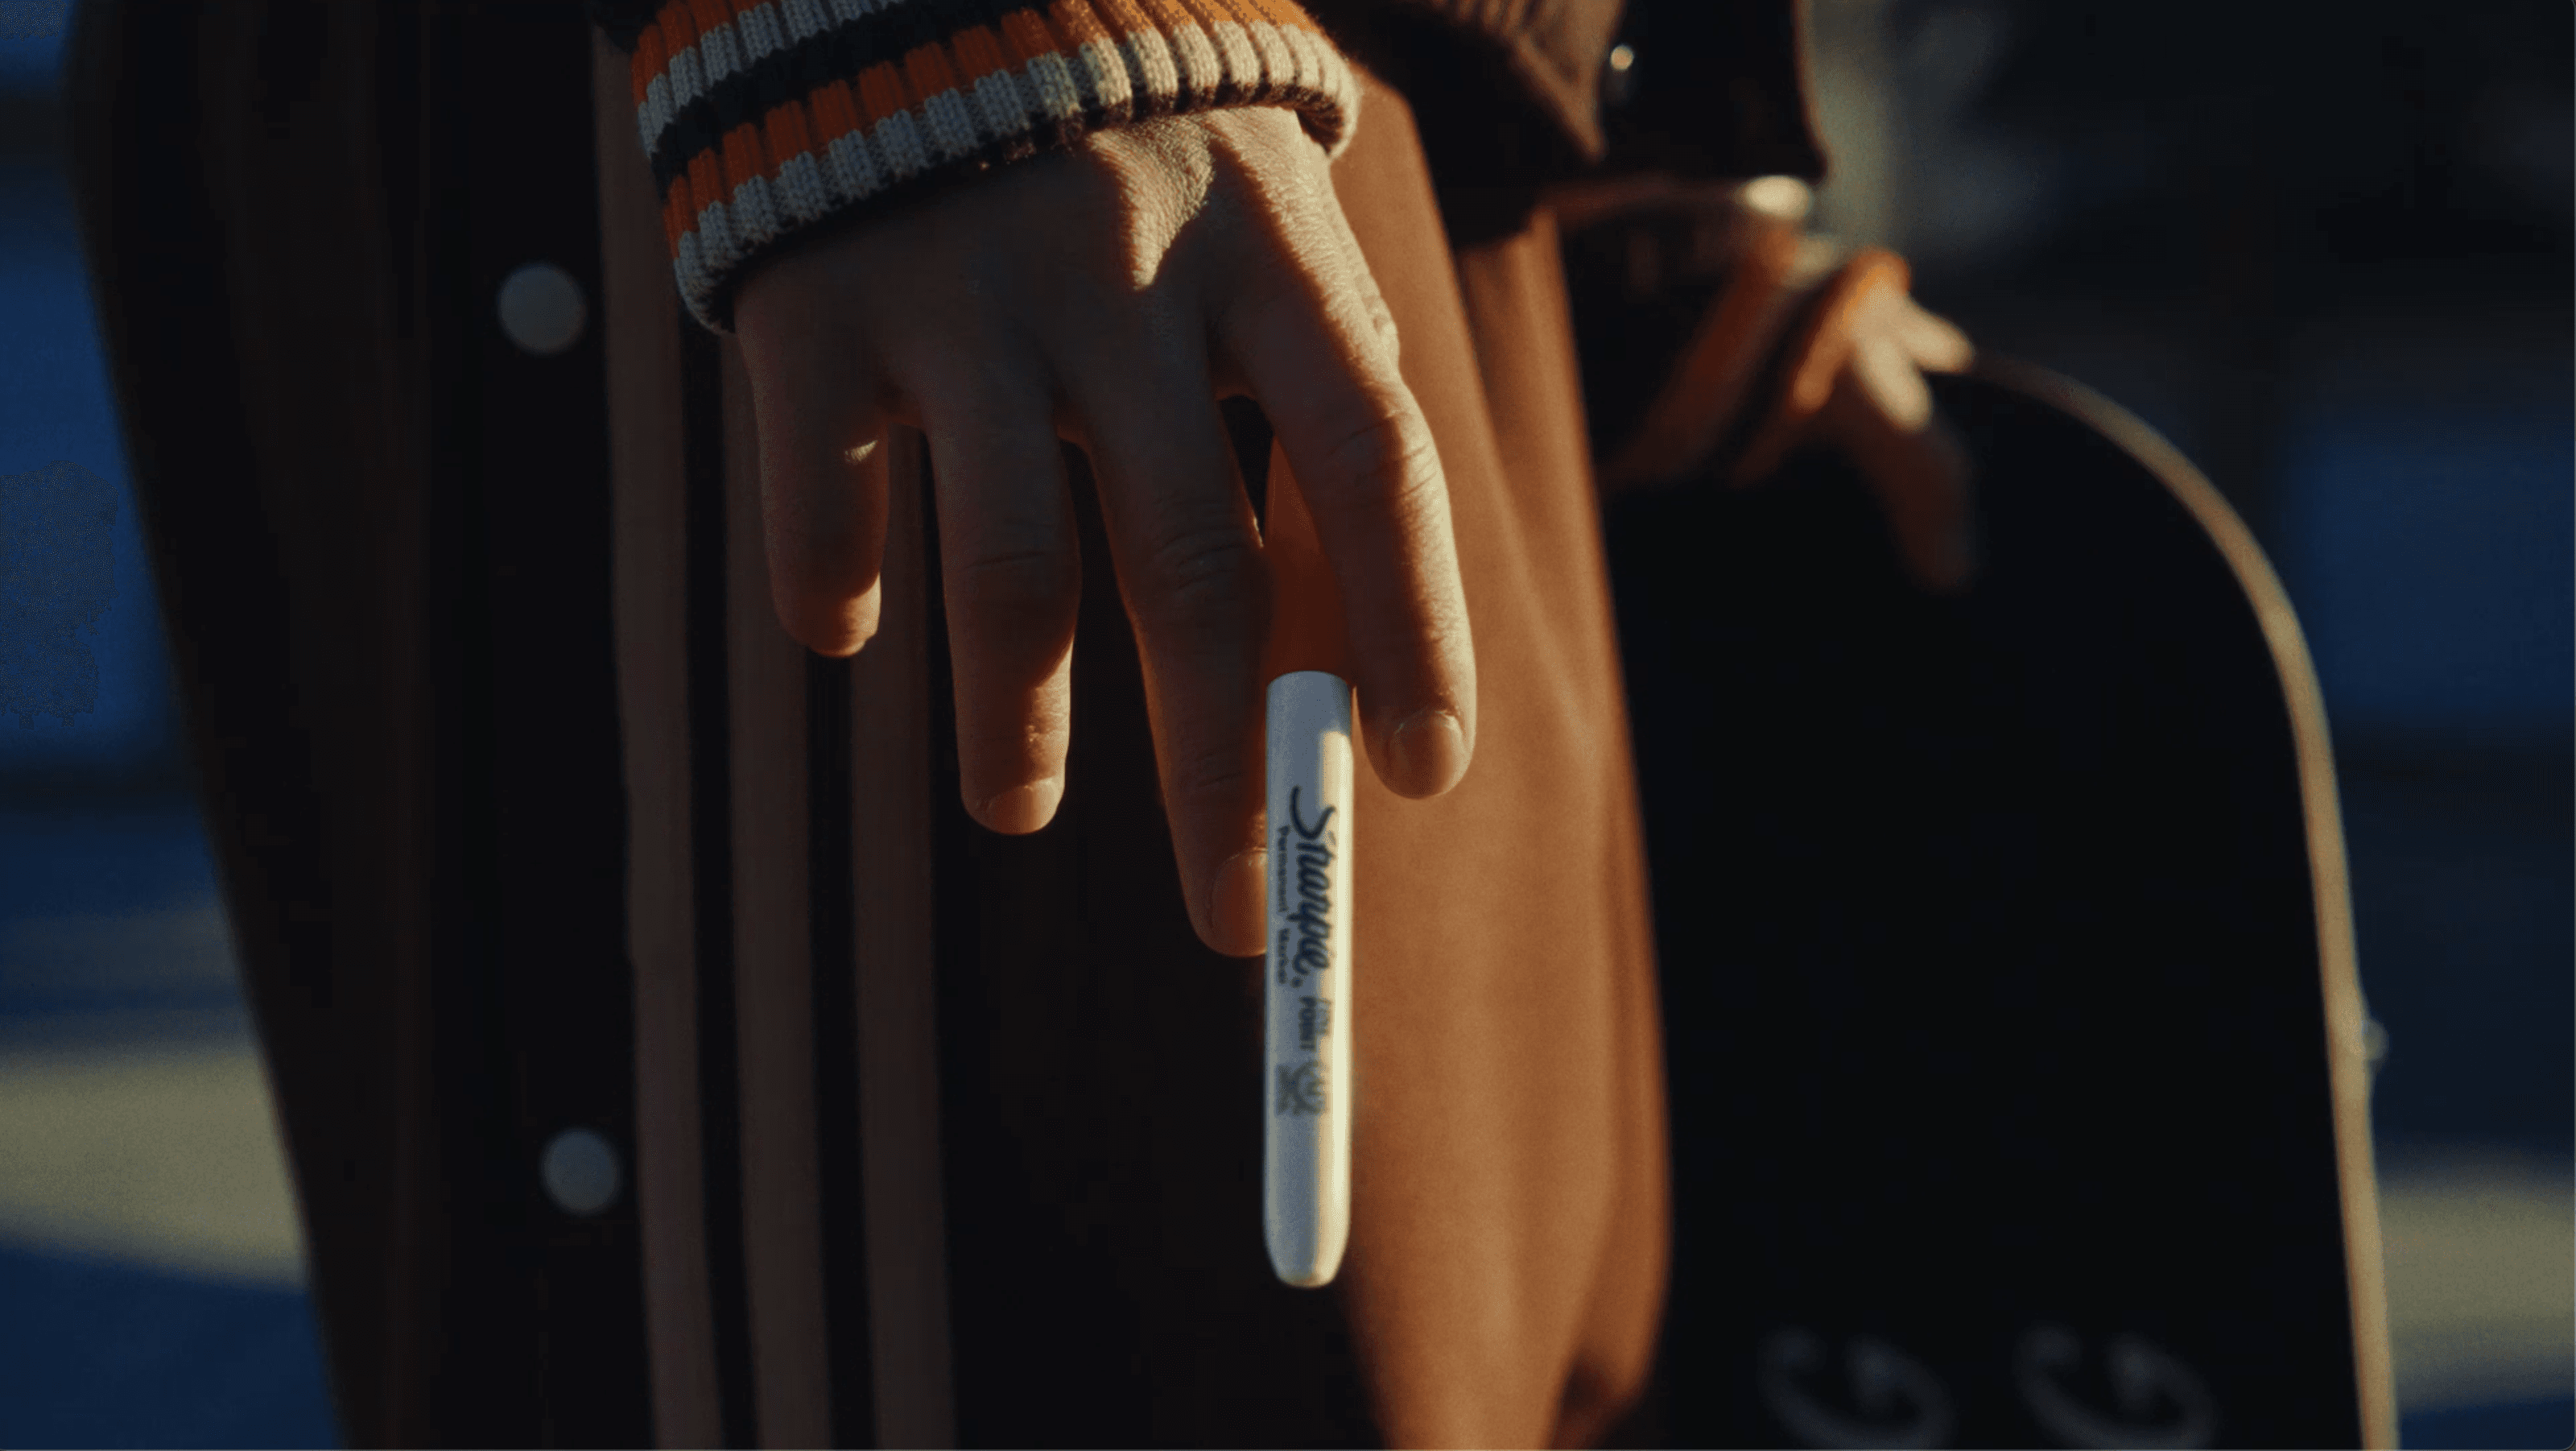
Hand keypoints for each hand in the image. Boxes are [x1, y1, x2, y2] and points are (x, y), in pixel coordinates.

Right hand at [731, 106, 1474, 957]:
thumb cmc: (1138, 160)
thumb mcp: (1257, 241)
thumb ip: (1304, 418)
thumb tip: (1347, 686)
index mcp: (1271, 250)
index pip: (1373, 464)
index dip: (1410, 628)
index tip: (1418, 778)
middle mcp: (1128, 268)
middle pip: (1197, 566)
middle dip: (1220, 769)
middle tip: (1238, 913)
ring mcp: (965, 283)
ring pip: (1008, 572)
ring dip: (1019, 728)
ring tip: (1022, 813)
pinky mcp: (815, 304)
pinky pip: (827, 507)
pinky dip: (834, 597)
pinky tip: (847, 632)